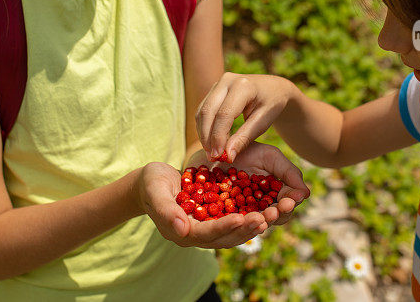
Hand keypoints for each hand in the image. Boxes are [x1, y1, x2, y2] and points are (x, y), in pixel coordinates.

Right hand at [137, 161, 269, 248]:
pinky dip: (249, 217)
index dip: (224, 226)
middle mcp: (196, 235)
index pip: (206, 233)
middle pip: (224, 237)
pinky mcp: (214, 219)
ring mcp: (206, 228)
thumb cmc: (151, 183)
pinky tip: (264, 209)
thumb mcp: (155, 191)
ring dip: (251, 226)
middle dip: (244, 229)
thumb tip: (182, 230)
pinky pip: (234, 222)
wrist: (152, 181)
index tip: (241, 218)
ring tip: (269, 216)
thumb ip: (166, 210)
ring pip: (232, 233)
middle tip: (264, 219)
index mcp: (182, 231)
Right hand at [195, 73, 296, 162]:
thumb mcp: (263, 122)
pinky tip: (211, 142)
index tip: (218, 156)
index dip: (218, 136)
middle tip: (211, 157)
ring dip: (203, 133)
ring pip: (202, 111)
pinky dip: (204, 127)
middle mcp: (227, 80)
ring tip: (211, 152)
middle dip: (207, 136)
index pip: (224, 114)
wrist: (272, 87)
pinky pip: (203, 110)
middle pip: (208, 111)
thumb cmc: (271, 105)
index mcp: (243, 86)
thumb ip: (244, 138)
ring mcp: (218, 83)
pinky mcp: (213, 90)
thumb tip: (227, 156)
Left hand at [207, 141, 309, 225]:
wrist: (215, 148)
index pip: (287, 204)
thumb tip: (306, 194)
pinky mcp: (222, 215)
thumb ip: (289, 173)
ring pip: (254, 224)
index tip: (288, 201)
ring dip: (259, 222)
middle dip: (275, 215)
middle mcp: (261, 207)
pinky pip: (231, 223)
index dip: (289, 204)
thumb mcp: (270, 157)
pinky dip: (236, 224)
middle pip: (274, 218)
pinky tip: (239, 220)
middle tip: (274, 210)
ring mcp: (242, 212)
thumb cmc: (246, 150)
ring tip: (261, 217)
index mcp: (275, 194)